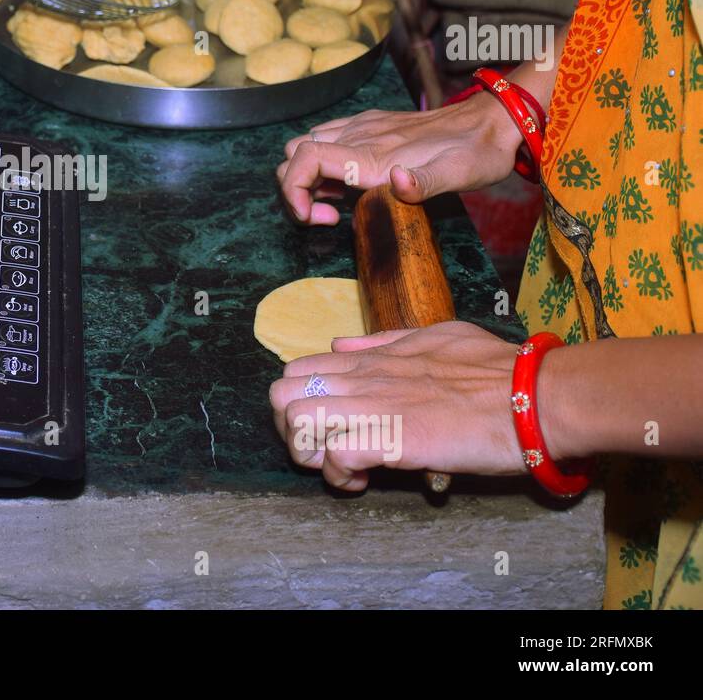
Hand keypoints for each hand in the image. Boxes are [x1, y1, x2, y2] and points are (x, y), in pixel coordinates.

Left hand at [268, 321, 525, 490]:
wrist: (537, 396)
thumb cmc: (497, 370)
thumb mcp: (434, 337)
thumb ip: (384, 342)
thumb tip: (340, 345)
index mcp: (372, 358)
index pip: (297, 370)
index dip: (297, 402)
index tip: (323, 425)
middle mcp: (365, 379)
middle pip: (281, 395)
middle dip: (289, 429)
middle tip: (320, 450)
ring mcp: (376, 407)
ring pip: (298, 422)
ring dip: (308, 453)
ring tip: (339, 467)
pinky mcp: (394, 438)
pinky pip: (335, 455)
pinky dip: (339, 475)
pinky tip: (361, 482)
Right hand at [275, 92, 519, 224]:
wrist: (493, 119)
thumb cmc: (477, 152)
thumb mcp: (460, 174)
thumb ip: (426, 183)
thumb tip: (396, 182)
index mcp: (372, 153)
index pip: (304, 158)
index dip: (293, 190)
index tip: (313, 218)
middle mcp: (360, 136)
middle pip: (294, 154)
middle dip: (296, 190)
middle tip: (328, 218)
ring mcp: (362, 127)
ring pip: (304, 145)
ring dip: (306, 179)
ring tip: (335, 206)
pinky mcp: (370, 126)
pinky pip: (325, 139)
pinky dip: (320, 165)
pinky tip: (348, 184)